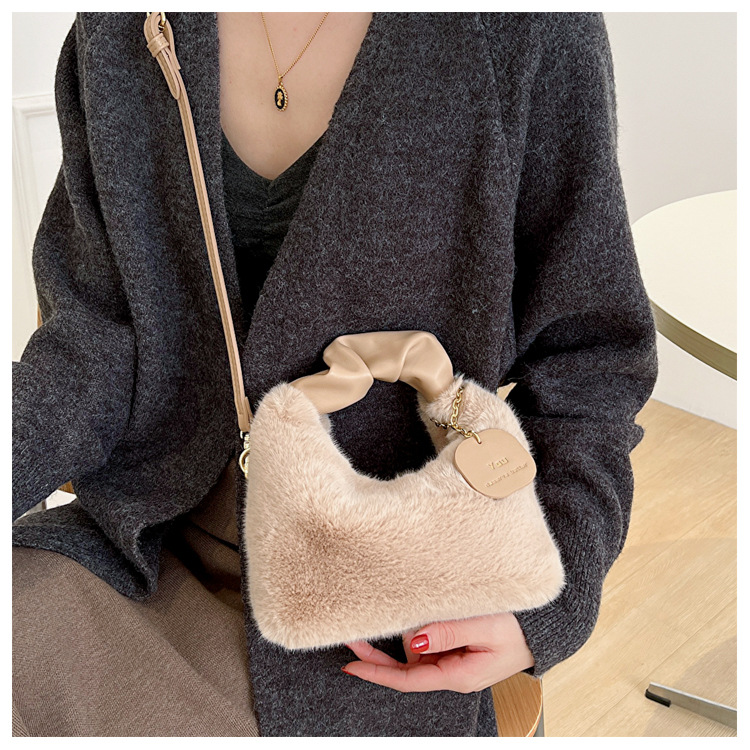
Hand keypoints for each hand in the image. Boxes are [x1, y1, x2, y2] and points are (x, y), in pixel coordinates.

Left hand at [341, 612, 534, 692]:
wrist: (544, 628)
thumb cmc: (520, 628)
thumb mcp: (484, 627)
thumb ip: (448, 632)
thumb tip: (414, 639)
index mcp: (457, 676)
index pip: (407, 679)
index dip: (377, 671)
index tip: (352, 663)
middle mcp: (451, 672)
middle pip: (406, 666)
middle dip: (380, 652)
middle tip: (353, 636)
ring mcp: (454, 661)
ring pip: (416, 649)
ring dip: (409, 629)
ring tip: (416, 605)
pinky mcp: (456, 648)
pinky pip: (429, 640)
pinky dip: (419, 627)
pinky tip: (419, 613)